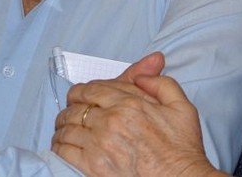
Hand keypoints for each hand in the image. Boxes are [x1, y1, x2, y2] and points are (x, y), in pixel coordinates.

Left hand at [52, 54, 221, 176]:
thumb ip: (161, 84)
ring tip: (63, 128)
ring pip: (67, 127)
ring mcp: (100, 144)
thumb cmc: (182, 149)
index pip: (92, 89)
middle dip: (71, 108)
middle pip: (76, 107)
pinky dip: (59, 146)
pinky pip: (65, 151)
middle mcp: (112, 121)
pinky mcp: (93, 167)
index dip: (82, 91)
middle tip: (70, 113)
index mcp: (130, 104)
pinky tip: (62, 145)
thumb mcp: (181, 107)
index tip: (79, 96)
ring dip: (62, 126)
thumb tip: (142, 75)